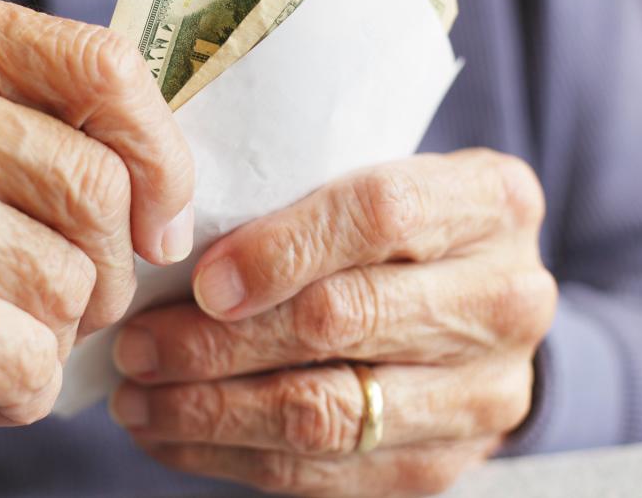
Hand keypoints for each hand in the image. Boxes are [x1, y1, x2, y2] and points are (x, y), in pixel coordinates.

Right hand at [0, 0, 194, 494]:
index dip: (162, 156)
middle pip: (96, 185)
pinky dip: (23, 389)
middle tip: (72, 303)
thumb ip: (28, 111)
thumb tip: (170, 171)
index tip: (163, 221)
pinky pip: (30, 356)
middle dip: (110, 268)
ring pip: (70, 279)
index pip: (103, 65)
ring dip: (57, 333)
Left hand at [109, 150, 555, 496]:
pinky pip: (325, 474)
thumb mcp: (375, 174)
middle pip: (345, 320)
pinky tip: (172, 435)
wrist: (480, 307)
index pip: (381, 213)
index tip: (200, 281)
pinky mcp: (444, 462)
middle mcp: (506, 297)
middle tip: (136, 346)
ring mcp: (484, 392)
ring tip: (137, 397)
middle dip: (221, 341)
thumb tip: (169, 238)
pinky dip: (233, 456)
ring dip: (213, 410)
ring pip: (328, 413)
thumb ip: (299, 190)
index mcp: (490, 200)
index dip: (282, 248)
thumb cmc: (397, 227)